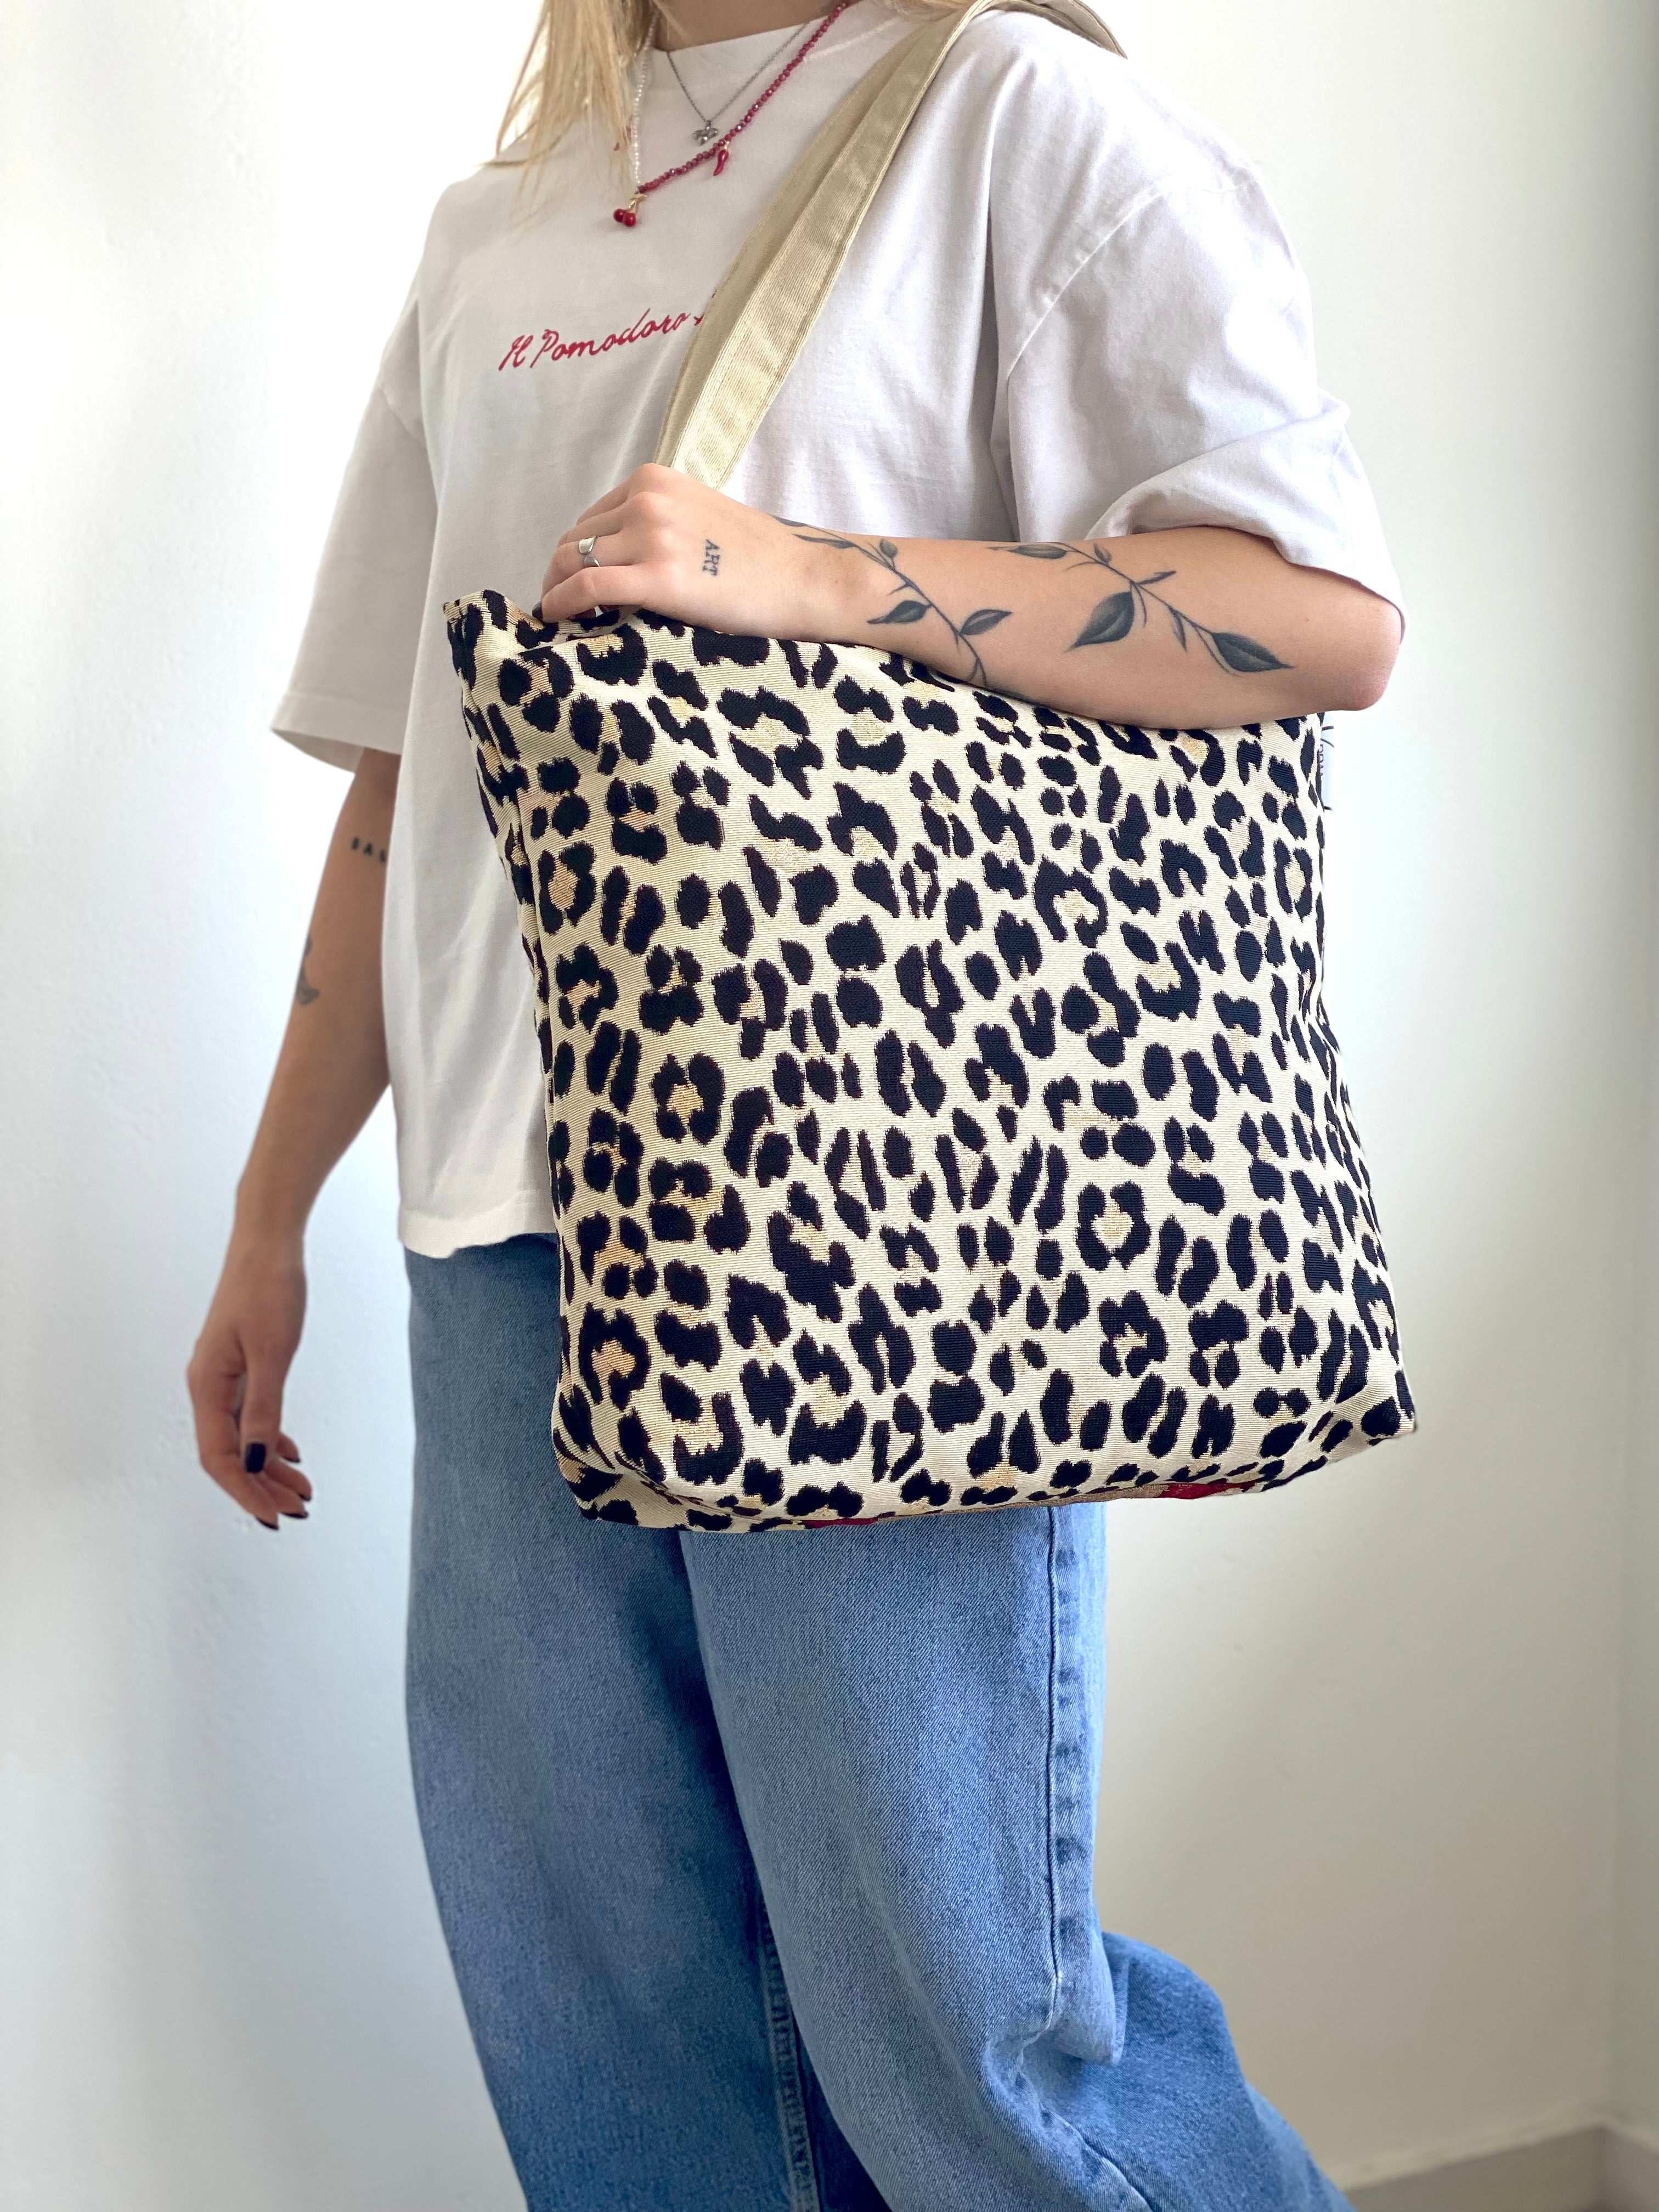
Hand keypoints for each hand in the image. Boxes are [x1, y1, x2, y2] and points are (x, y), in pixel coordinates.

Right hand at [187, 1232, 312, 1531]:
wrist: (267, 1242)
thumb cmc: (269, 1290)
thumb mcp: (272, 1353)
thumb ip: (263, 1409)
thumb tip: (256, 1461)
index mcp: (207, 1386)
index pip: (220, 1457)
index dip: (246, 1491)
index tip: (274, 1516)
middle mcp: (207, 1386)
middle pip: (229, 1453)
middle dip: (262, 1485)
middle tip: (299, 1509)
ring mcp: (222, 1375)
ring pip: (241, 1436)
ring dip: (270, 1466)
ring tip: (303, 1489)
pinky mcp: (238, 1364)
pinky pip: (248, 1415)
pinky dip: (270, 1438)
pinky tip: (291, 1453)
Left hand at [537, 464, 841, 638]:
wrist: (804, 578)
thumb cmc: (760, 560)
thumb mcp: (700, 517)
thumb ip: (658, 524)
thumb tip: (618, 556)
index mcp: (655, 480)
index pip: (591, 517)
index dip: (577, 553)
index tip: (573, 581)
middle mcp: (647, 499)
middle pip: (575, 539)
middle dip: (561, 573)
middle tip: (562, 606)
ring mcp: (651, 535)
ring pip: (573, 561)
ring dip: (557, 591)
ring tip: (561, 618)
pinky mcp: (657, 576)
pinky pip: (586, 588)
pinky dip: (562, 604)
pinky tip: (556, 620)